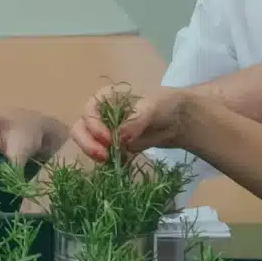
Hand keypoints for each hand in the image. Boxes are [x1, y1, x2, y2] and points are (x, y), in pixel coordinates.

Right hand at [69, 85, 196, 163]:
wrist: (180, 119)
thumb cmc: (165, 103)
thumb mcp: (152, 107)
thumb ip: (135, 121)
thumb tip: (120, 138)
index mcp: (105, 97)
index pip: (89, 111)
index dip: (94, 126)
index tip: (108, 139)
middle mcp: (101, 113)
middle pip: (81, 128)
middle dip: (88, 143)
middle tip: (102, 156)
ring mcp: (106, 131)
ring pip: (89, 143)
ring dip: (96, 153)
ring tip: (111, 161)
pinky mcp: (115, 146)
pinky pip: (104, 155)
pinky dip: (109, 161)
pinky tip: (123, 163)